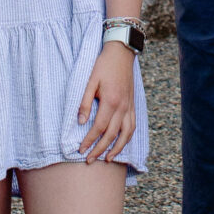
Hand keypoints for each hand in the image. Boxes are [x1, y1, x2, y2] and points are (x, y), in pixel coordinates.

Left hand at [77, 41, 138, 161]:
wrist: (122, 53)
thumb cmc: (103, 65)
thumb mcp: (90, 81)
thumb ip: (85, 102)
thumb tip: (80, 122)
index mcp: (110, 101)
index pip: (99, 128)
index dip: (89, 141)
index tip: (81, 150)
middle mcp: (122, 107)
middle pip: (112, 135)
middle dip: (100, 150)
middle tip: (89, 160)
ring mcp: (129, 107)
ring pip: (126, 134)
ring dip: (117, 149)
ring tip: (107, 159)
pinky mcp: (132, 105)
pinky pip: (132, 126)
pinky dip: (127, 138)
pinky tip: (121, 143)